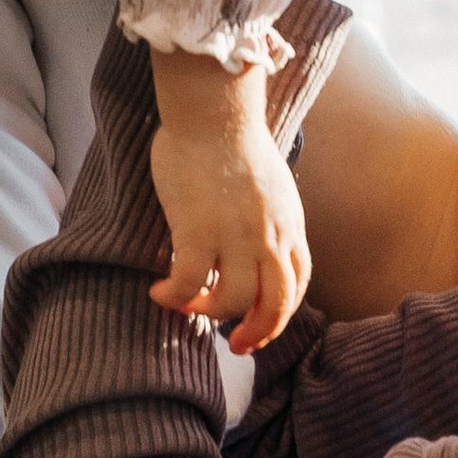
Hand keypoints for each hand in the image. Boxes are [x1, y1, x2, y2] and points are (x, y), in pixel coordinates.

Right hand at [150, 53, 313, 352]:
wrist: (214, 111)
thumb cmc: (232, 138)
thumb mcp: (271, 185)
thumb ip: (267, 217)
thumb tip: (251, 240)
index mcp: (289, 224)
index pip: (297, 283)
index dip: (279, 313)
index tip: (259, 326)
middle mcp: (270, 236)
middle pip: (276, 303)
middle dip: (258, 332)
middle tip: (235, 345)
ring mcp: (237, 236)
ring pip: (235, 301)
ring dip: (211, 314)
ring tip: (188, 306)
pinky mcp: (199, 232)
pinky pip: (190, 283)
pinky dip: (175, 297)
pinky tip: (160, 293)